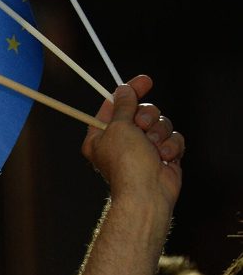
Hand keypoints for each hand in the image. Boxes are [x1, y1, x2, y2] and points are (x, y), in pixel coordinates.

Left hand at [81, 75, 183, 209]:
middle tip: (142, 127)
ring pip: (160, 123)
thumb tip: (123, 89)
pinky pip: (173, 138)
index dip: (130, 90)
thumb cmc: (126, 163)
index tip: (145, 81)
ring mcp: (143, 148)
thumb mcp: (119, 126)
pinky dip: (171, 146)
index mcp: (101, 134)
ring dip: (159, 133)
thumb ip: (123, 105)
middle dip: (146, 116)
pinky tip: (164, 157)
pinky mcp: (163, 156)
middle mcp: (121, 141)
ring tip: (153, 148)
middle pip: (141, 111)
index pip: (115, 104)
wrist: (147, 194)